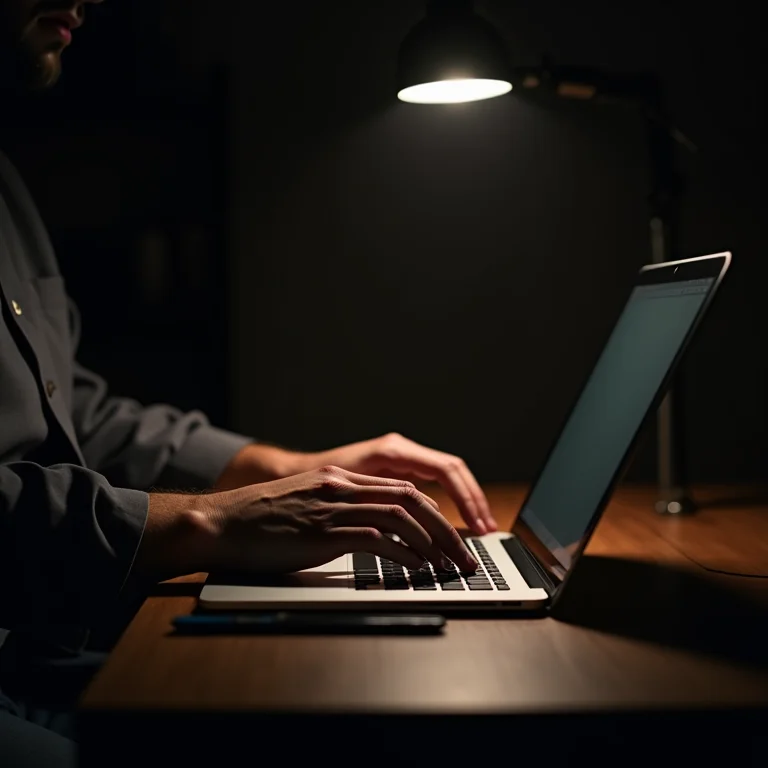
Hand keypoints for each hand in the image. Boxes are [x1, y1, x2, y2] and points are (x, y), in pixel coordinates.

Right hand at [142, 466, 478, 575]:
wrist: (219, 522)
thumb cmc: (257, 521)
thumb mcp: (303, 505)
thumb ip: (336, 511)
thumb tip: (369, 534)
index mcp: (339, 479)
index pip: (400, 489)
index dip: (433, 512)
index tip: (451, 535)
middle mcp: (341, 487)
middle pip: (410, 499)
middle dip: (444, 528)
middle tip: (464, 554)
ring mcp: (332, 508)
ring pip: (400, 517)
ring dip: (432, 543)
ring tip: (450, 565)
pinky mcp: (322, 533)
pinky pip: (376, 540)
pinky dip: (404, 554)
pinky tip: (417, 568)